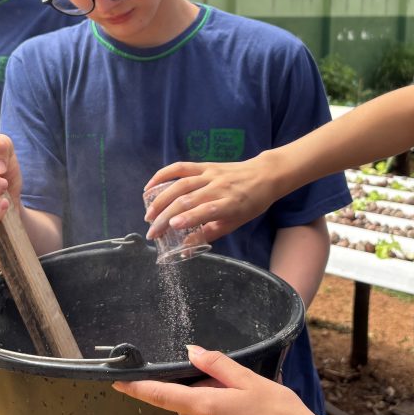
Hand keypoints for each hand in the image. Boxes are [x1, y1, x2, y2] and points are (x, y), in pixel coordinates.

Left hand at [114, 346, 367, 414]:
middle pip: (187, 405)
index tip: (118, 382)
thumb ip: (218, 365)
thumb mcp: (251, 381)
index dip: (137, 388)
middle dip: (201, 393)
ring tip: (246, 411)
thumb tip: (193, 351)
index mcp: (206, 408)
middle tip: (231, 388)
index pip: (161, 396)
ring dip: (212, 413)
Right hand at [143, 153, 281, 242]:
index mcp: (231, 204)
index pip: (207, 210)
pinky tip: (149, 187)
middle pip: (188, 200)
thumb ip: (209, 233)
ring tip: (149, 215)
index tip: (171, 227)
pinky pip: (181, 168)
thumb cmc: (251, 203)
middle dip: (166, 216)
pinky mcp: (205, 165)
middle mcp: (219, 187)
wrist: (265, 174)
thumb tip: (185, 249)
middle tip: (152, 232)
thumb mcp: (236, 223)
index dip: (188, 218)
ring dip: (160, 200)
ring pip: (180, 185)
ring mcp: (210, 174)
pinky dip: (163, 175)